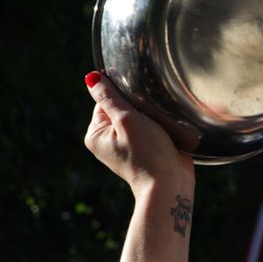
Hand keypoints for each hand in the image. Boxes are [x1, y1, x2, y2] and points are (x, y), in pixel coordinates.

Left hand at [83, 71, 193, 195]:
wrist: (171, 184)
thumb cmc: (148, 154)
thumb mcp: (126, 120)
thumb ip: (109, 97)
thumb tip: (91, 77)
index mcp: (95, 134)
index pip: (105, 99)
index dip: (123, 96)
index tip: (138, 108)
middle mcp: (107, 140)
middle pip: (122, 106)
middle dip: (138, 107)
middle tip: (150, 120)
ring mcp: (126, 146)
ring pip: (138, 116)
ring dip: (150, 116)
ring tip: (158, 128)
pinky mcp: (144, 149)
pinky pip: (149, 127)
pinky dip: (158, 126)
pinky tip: (164, 133)